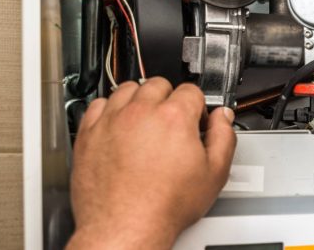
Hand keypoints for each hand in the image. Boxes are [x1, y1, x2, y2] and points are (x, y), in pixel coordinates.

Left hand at [67, 78, 236, 249]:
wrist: (125, 229)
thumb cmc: (163, 206)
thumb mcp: (214, 174)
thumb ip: (224, 137)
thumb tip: (223, 118)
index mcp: (174, 117)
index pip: (191, 91)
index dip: (196, 106)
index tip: (194, 119)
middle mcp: (142, 112)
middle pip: (159, 84)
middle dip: (168, 99)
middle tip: (170, 121)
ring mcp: (113, 120)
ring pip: (128, 88)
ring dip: (139, 98)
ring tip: (145, 119)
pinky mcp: (90, 133)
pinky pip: (98, 104)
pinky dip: (109, 109)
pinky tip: (118, 123)